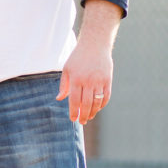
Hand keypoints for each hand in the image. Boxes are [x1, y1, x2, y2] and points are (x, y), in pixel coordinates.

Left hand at [56, 0, 120, 124]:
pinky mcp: (108, 79)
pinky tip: (98, 108)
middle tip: (82, 122)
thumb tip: (59, 99)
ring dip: (94, 111)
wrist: (95, 45)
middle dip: (84, 115)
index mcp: (76, 79)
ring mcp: (99, 81)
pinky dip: (102, 104)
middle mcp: (88, 81)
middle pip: (86, 104)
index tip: (73, 119)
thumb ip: (63, 85)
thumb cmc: (78, 57)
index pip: (74, 100)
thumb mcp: (66, 69)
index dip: (73, 111)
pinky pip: (106, 95)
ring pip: (97, 101)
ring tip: (90, 117)